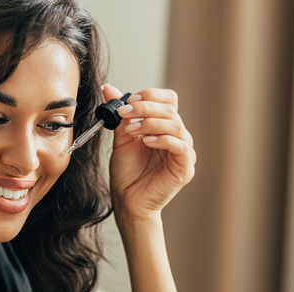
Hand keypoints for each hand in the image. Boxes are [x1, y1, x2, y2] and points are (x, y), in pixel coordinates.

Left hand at [105, 85, 194, 222]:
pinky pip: (181, 146)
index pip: (168, 100)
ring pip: (175, 125)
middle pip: (170, 109)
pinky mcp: (185, 167)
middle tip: (125, 113)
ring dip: (150, 123)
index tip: (128, 101)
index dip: (150, 96)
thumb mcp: (121, 138)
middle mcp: (177, 136)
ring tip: (132, 131)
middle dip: (145, 108)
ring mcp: (184, 152)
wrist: (128, 201)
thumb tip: (108, 88)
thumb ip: (119, 114)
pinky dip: (162, 139)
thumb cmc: (127, 172)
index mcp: (164, 127)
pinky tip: (146, 142)